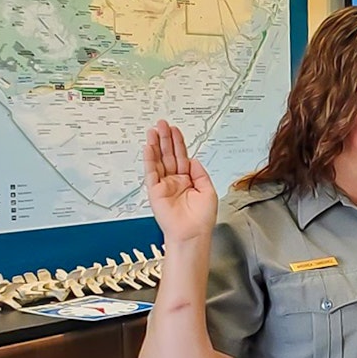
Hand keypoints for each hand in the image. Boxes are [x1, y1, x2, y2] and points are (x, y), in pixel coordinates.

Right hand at [143, 120, 216, 242]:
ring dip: (156, 145)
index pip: (182, 157)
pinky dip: (149, 159)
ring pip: (159, 160)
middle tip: (162, 123)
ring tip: (153, 130)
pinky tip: (149, 147)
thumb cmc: (201, 218)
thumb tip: (192, 159)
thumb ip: (199, 173)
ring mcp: (164, 185)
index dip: (178, 143)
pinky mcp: (155, 191)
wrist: (192, 234)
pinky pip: (151, 172)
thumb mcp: (208, 190)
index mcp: (188, 180)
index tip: (175, 130)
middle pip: (169, 155)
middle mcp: (175, 180)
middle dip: (165, 139)